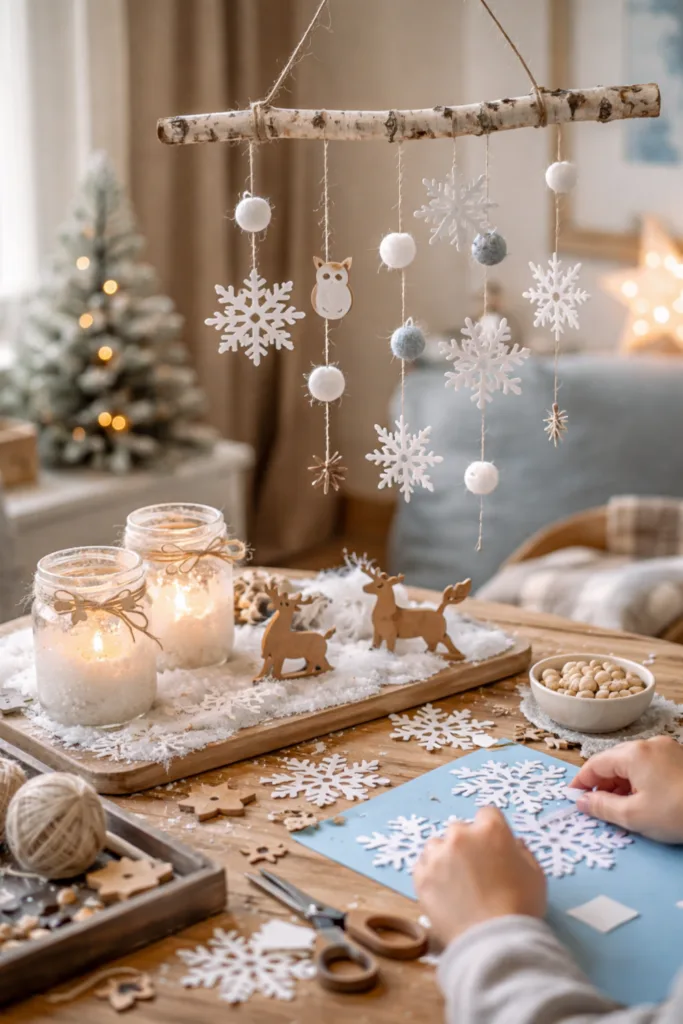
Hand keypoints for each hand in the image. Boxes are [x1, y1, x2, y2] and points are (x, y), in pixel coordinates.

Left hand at [413, 807, 545, 946]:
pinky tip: (442, 893)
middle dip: (467, 845)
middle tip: (474, 871)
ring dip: (444, 857)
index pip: (487, 814)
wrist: (495, 942)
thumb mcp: (535, 875)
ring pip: (437, 846)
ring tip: (455, 883)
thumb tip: (514, 844)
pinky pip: (422, 866)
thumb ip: (523, 853)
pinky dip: (430, 875)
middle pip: (460, 830)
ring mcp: (438, 855)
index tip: (492, 849)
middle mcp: (460, 835)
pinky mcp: (420, 876)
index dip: (491, 832)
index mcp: (490, 829)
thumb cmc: (521, 907)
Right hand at [573, 736, 682, 842]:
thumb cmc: (678, 813)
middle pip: (614, 761)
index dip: (581, 782)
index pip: (595, 764)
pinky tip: (643, 801)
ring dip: (621, 784)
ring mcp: (667, 749)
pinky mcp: (680, 759)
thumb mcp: (634, 816)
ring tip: (619, 808)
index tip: (572, 798)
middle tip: (595, 807)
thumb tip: (582, 802)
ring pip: (633, 764)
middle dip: (602, 784)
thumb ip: (602, 807)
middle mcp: (649, 744)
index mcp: (634, 753)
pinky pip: (650, 766)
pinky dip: (640, 781)